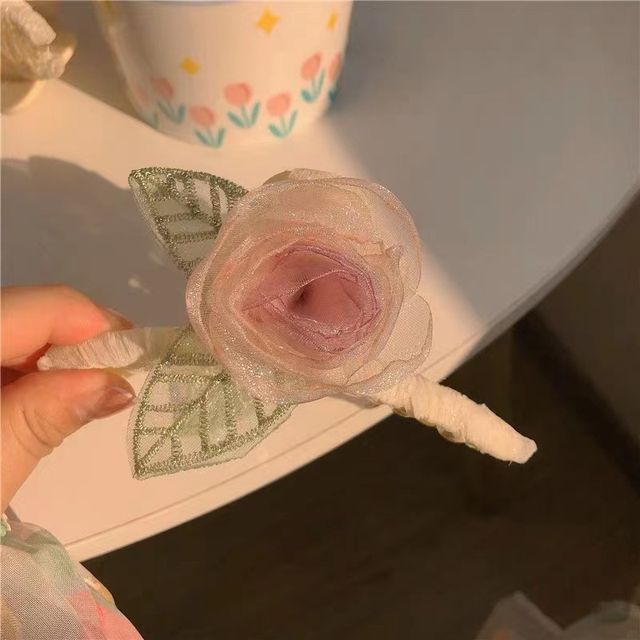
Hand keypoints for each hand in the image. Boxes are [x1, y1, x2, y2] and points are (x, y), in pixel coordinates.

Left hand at [1, 285, 134, 511]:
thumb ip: (45, 419)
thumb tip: (116, 384)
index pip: (37, 307)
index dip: (95, 324)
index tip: (134, 358)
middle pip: (20, 313)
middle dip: (75, 342)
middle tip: (110, 382)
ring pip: (5, 330)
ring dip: (47, 360)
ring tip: (73, 398)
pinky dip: (17, 373)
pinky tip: (26, 403)